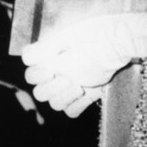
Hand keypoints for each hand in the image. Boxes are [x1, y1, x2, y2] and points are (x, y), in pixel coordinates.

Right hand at [20, 11, 146, 117]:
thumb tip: (26, 58)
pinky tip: (86, 93)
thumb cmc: (94, 35)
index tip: (49, 70)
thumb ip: (47, 49)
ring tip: (79, 85)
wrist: (120, 45)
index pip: (30, 73)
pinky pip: (71, 111)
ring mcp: (69, 87)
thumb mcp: (68, 37)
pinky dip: (77, 105)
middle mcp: (56, 74)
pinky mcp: (83, 97)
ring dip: (65, 97)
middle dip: (52, 88)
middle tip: (68, 78)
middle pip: (39, 93)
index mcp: (47, 58)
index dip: (36, 75)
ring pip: (54, 104)